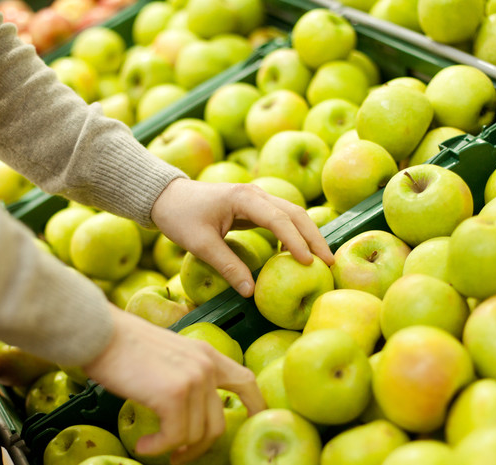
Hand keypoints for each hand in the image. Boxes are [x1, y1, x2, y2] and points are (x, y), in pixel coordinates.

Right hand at [83, 306, 264, 464]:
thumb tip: (186, 409)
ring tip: (153, 446)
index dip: (255, 406)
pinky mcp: (175, 394)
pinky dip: (159, 447)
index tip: (251, 422)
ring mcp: (193, 379)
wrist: (99, 332)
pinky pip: (175, 436)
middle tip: (180, 455)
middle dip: (200, 446)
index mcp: (207, 354)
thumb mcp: (168, 354)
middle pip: (218, 422)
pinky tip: (145, 445)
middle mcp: (207, 366)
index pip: (245, 381)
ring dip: (174, 447)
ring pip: (196, 434)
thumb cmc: (122, 344)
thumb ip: (185, 374)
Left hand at [151, 178, 334, 296]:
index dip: (295, 241)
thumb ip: (226, 266)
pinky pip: (282, 218)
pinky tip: (299, 254)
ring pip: (292, 214)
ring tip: (322, 260)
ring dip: (308, 235)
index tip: (308, 263)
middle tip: (329, 262)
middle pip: (295, 213)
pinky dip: (295, 234)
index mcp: (243, 198)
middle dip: (314, 237)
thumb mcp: (199, 244)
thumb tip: (250, 292)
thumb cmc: (179, 217)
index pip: (278, 218)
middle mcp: (255, 193)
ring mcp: (257, 198)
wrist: (166, 196)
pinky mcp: (255, 206)